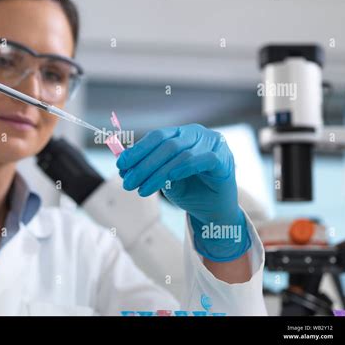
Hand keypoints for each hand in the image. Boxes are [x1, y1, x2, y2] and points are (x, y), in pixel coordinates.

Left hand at [116, 124, 250, 261]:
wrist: (213, 210)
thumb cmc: (189, 190)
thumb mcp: (163, 177)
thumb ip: (147, 167)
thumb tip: (122, 165)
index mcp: (181, 134)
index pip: (156, 136)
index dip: (137, 150)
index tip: (121, 165)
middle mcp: (197, 134)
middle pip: (166, 145)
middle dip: (144, 165)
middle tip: (128, 182)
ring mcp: (212, 144)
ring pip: (180, 154)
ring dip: (157, 173)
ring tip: (142, 189)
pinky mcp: (223, 159)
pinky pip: (202, 159)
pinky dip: (184, 167)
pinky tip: (170, 177)